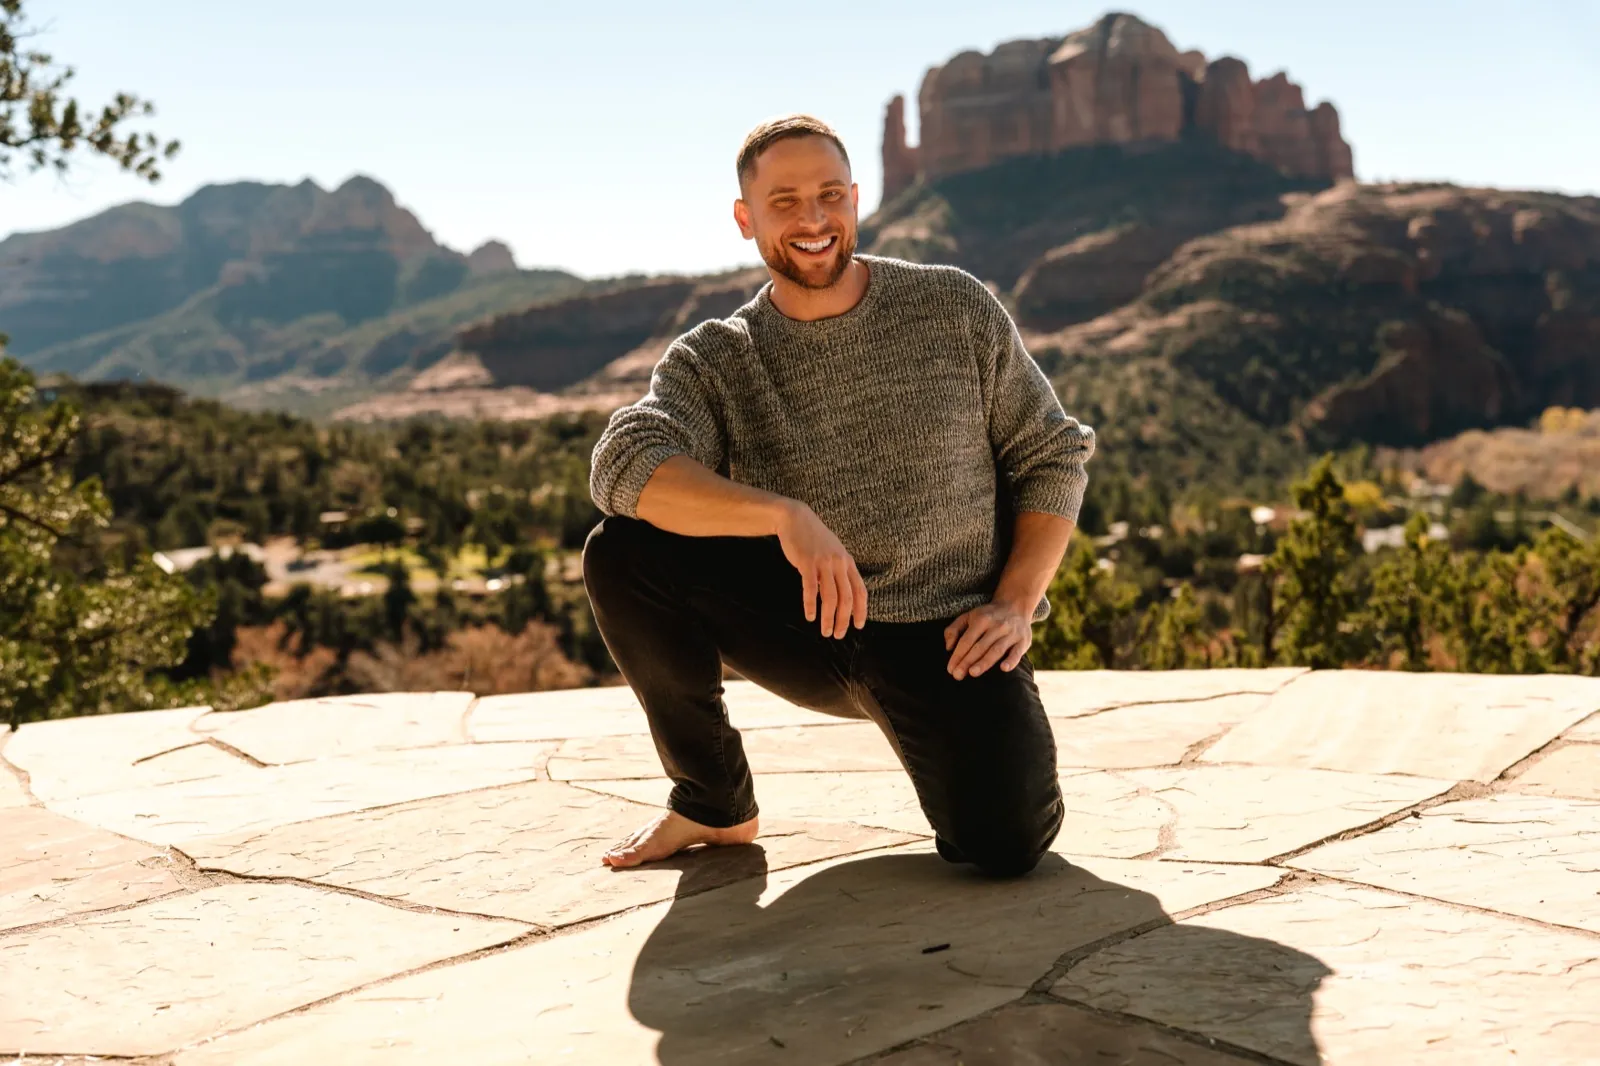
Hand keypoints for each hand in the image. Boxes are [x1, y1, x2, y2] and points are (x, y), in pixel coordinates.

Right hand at [773, 501, 867, 638]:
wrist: (796, 519)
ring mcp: (824, 563)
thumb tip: (840, 594)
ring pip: (830, 597)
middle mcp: (839, 563)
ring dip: (828, 617)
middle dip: (843, 620)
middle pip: (846, 598)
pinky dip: (811, 605)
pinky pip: (811, 588)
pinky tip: (810, 616)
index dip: (861, 610)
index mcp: (847, 563)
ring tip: (825, 631)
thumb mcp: (833, 552)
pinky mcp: (807, 562)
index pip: (860, 591)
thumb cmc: (814, 539)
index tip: (858, 626)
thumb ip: (838, 571)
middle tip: (838, 634)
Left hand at [944, 601, 1031, 678]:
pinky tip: (1003, 668)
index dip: (958, 655)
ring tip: (973, 673)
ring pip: (996, 650)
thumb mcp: (968, 616)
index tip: (950, 669)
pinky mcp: (1023, 640)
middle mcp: (997, 625)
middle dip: (967, 662)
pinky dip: (1011, 660)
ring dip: (984, 662)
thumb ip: (953, 629)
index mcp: (981, 619)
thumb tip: (948, 648)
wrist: (1015, 605)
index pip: (967, 640)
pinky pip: (1017, 652)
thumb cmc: (987, 616)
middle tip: (957, 675)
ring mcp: (1011, 633)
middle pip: (980, 646)